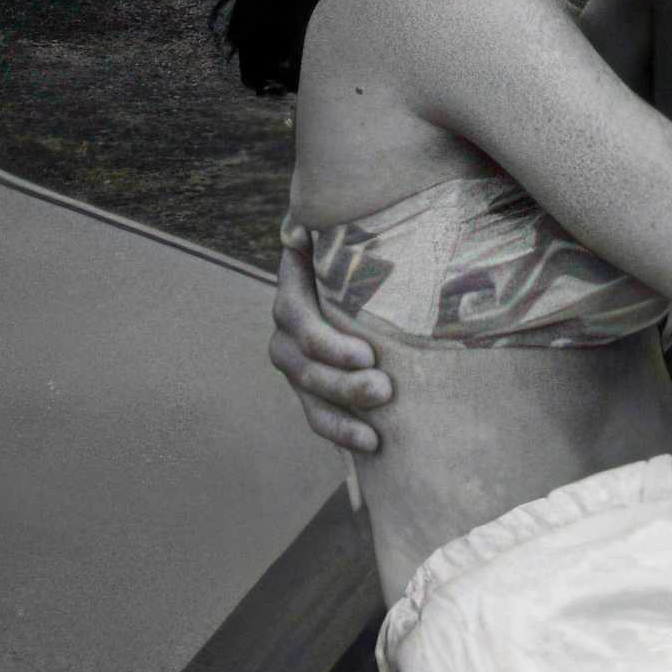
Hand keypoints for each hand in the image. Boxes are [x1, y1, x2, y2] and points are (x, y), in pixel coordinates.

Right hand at [269, 238, 391, 456]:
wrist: (367, 274)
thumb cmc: (363, 248)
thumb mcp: (345, 232)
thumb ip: (323, 226)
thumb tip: (298, 231)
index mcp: (293, 290)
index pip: (298, 319)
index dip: (327, 343)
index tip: (367, 355)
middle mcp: (287, 331)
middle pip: (305, 366)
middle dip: (344, 384)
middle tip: (384, 390)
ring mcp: (297, 365)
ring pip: (310, 397)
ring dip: (343, 417)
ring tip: (376, 433)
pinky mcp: (314, 390)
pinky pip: (319, 418)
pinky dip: (342, 434)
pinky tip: (371, 446)